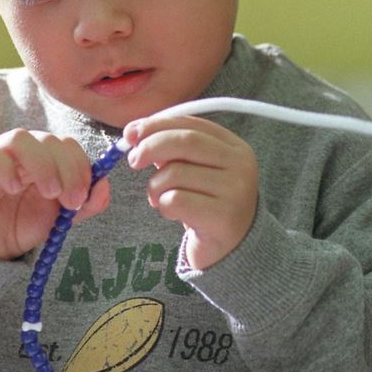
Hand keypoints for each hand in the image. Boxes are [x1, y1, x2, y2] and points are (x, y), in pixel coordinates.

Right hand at [0, 130, 109, 259]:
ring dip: (41, 165)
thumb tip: (104, 185)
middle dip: (67, 170)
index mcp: (47, 156)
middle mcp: (25, 150)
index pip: (68, 145)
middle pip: (49, 140)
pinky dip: (4, 168)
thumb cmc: (27, 223)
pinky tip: (13, 188)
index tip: (84, 196)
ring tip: (49, 193)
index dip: (81, 166)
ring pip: (20, 138)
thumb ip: (87, 202)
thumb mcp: (63, 216)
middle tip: (71, 201)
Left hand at [123, 116, 257, 269]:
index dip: (156, 124)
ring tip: (159, 198)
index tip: (130, 132)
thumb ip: (172, 148)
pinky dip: (163, 206)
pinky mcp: (223, 217)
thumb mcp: (196, 169)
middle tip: (133, 160)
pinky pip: (175, 201)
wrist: (233, 249)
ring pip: (175, 173)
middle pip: (184, 141)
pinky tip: (171, 212)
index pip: (191, 123)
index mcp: (234, 146)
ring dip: (155, 186)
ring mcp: (235, 190)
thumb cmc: (207, 203)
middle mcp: (240, 164)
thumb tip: (135, 132)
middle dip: (150, 146)